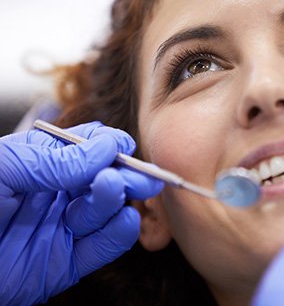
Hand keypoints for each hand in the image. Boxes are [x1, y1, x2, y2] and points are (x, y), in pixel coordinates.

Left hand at [0, 122, 163, 304]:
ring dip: (117, 200)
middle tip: (144, 173)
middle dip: (126, 174)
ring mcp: (60, 229)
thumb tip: (106, 147)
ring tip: (115, 188)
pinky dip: (118, 235)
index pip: (86, 148)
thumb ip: (54, 160)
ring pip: (104, 212)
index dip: (108, 145)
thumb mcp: (2, 168)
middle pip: (103, 181)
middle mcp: (55, 195)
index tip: (122, 144)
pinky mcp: (62, 264)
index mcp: (40, 165)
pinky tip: (125, 220)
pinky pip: (99, 249)